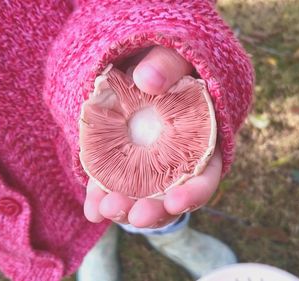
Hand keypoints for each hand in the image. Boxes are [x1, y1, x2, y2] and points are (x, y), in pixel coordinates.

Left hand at [83, 46, 221, 227]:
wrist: (138, 67)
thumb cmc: (163, 62)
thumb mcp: (172, 55)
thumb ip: (166, 65)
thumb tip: (147, 80)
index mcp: (202, 139)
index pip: (206, 173)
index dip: (195, 191)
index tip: (176, 201)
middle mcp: (177, 160)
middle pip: (171, 195)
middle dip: (154, 210)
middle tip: (135, 215)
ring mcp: (147, 166)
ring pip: (142, 197)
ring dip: (126, 208)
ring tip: (106, 209)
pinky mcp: (120, 165)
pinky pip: (113, 186)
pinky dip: (102, 199)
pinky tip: (92, 208)